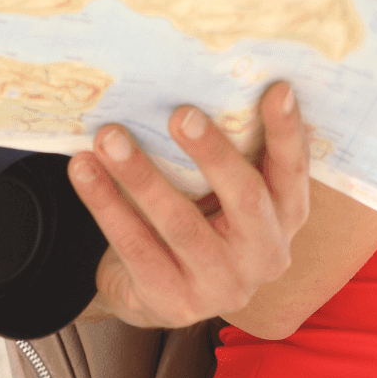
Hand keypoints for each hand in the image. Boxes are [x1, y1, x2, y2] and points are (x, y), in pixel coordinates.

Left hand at [68, 83, 309, 327]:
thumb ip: (230, 148)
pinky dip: (105, 203)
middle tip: (180, 113)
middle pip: (246, 199)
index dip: (287, 132)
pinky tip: (83, 170)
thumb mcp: (225, 188)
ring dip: (140, 174)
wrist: (157, 290)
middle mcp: (264, 256)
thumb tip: (198, 74)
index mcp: (285, 217)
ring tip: (108, 136)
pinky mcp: (173, 303)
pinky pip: (135, 246)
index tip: (277, 89)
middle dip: (213, 153)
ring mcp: (221, 286)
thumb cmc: (199, 214)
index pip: (293, 171)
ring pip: (180, 224)